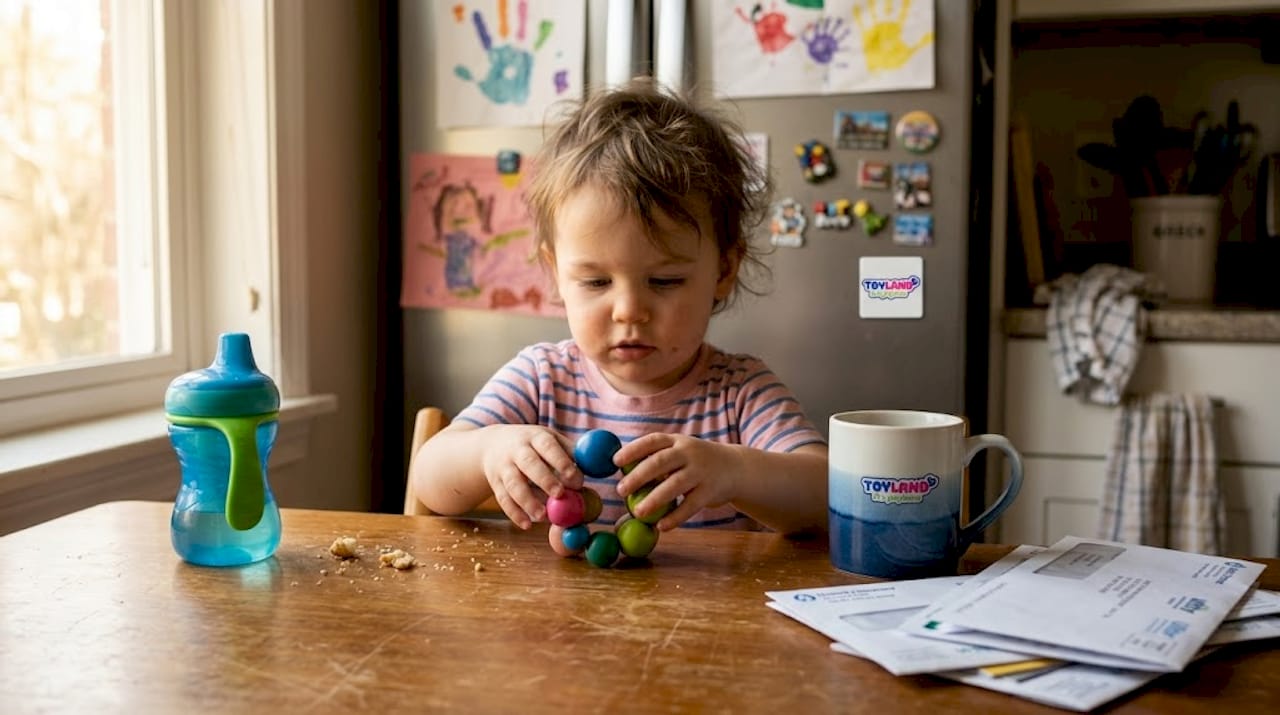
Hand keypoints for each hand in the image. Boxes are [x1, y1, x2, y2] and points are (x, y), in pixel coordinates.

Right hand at [480, 425, 581, 528]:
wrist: (493, 445)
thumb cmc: (532, 445)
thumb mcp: (549, 439)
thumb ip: (570, 452)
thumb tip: (596, 467)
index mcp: (535, 437)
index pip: (547, 445)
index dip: (561, 461)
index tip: (576, 478)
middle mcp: (516, 450)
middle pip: (528, 463)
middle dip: (544, 479)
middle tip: (560, 494)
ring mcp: (503, 467)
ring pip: (513, 484)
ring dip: (527, 501)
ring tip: (543, 516)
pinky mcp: (495, 484)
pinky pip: (503, 499)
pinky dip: (514, 513)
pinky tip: (526, 525)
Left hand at [613, 434, 744, 531]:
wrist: (736, 468)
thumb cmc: (697, 463)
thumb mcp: (681, 452)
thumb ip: (657, 459)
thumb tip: (622, 473)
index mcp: (677, 441)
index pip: (653, 441)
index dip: (633, 450)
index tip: (615, 461)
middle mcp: (689, 453)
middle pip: (661, 462)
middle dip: (639, 476)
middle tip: (621, 490)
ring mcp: (701, 471)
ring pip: (675, 485)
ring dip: (654, 499)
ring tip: (637, 512)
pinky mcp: (710, 491)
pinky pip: (690, 505)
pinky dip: (675, 517)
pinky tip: (661, 526)